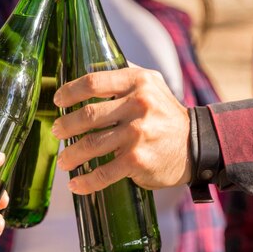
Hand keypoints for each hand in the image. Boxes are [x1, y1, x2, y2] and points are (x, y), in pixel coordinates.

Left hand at [52, 67, 190, 193]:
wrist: (196, 145)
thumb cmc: (164, 113)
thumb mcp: (152, 83)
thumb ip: (124, 75)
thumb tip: (91, 67)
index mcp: (138, 82)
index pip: (94, 82)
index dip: (70, 92)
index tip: (58, 101)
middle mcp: (138, 105)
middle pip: (88, 115)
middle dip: (66, 126)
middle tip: (57, 131)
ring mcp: (138, 134)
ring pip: (92, 145)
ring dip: (71, 155)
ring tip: (63, 160)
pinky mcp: (138, 160)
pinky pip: (104, 172)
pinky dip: (86, 181)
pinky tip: (75, 184)